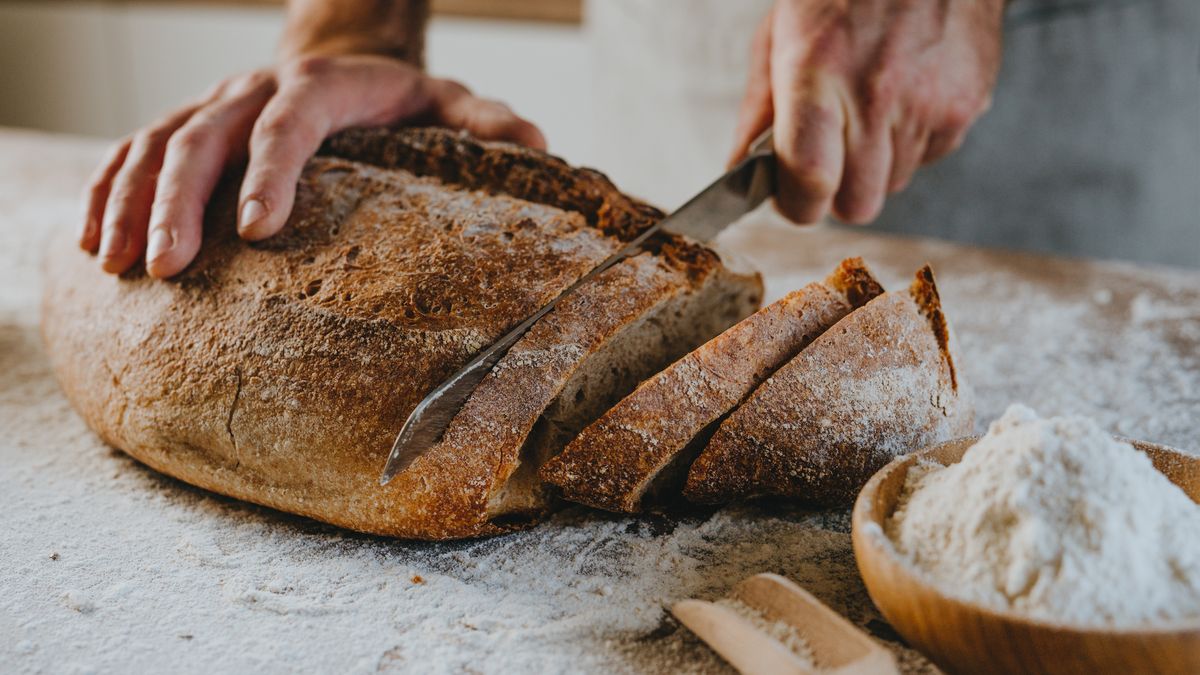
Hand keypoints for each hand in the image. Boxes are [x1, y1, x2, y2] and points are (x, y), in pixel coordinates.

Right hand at [80, 54, 545, 277]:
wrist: (347, 61)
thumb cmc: (404, 101)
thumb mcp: (450, 105)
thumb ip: (486, 126)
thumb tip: (539, 146)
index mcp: (326, 86)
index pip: (292, 119)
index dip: (272, 169)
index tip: (257, 229)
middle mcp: (258, 87)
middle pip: (205, 134)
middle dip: (180, 201)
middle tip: (168, 271)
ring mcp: (216, 104)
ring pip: (156, 141)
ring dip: (130, 201)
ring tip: (116, 267)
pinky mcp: (188, 123)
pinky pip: (131, 150)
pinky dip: (107, 192)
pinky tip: (92, 244)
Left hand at [730, 0, 1004, 223]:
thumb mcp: (780, 34)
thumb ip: (759, 110)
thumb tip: (740, 170)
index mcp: (819, 73)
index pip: (810, 182)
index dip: (796, 204)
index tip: (790, 196)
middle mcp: (877, 94)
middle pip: (858, 203)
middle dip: (836, 193)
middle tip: (827, 157)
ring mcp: (930, 103)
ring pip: (895, 183)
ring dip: (875, 163)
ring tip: (868, 106)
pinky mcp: (967, 105)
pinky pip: (930, 157)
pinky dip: (911, 141)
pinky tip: (903, 95)